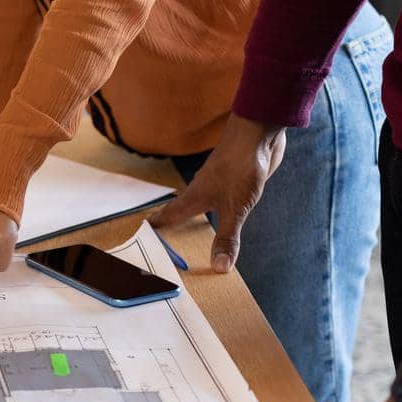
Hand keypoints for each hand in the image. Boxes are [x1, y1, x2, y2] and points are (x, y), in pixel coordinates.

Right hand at [151, 114, 285, 272]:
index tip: (144, 229)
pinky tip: (219, 204)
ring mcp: (217, 181)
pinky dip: (212, 204)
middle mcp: (201, 189)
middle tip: (159, 228)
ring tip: (186, 220)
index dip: (157, 223)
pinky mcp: (233, 176)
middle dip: (170, 218)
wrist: (257, 133)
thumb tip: (218, 268)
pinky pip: (218, 194)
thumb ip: (227, 237)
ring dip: (191, 209)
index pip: (169, 214)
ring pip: (199, 198)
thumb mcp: (235, 208)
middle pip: (180, 205)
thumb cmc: (240, 167)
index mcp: (195, 197)